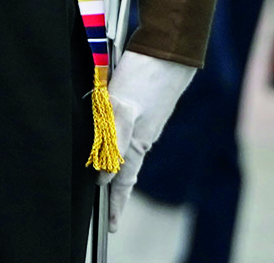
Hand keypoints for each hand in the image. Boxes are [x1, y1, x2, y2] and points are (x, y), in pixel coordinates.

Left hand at [106, 50, 195, 230]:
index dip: (116, 203)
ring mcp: (145, 120)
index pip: (124, 181)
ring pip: (125, 150)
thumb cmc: (146, 76)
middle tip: (109, 211)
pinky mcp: (144, 105)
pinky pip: (128, 132)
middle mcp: (142, 134)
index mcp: (138, 141)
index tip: (112, 225)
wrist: (170, 48)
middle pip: (125, 170)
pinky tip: (113, 140)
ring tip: (107, 182)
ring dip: (116, 167)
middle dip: (116, 190)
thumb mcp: (122, 109)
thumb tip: (103, 175)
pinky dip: (119, 143)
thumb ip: (113, 142)